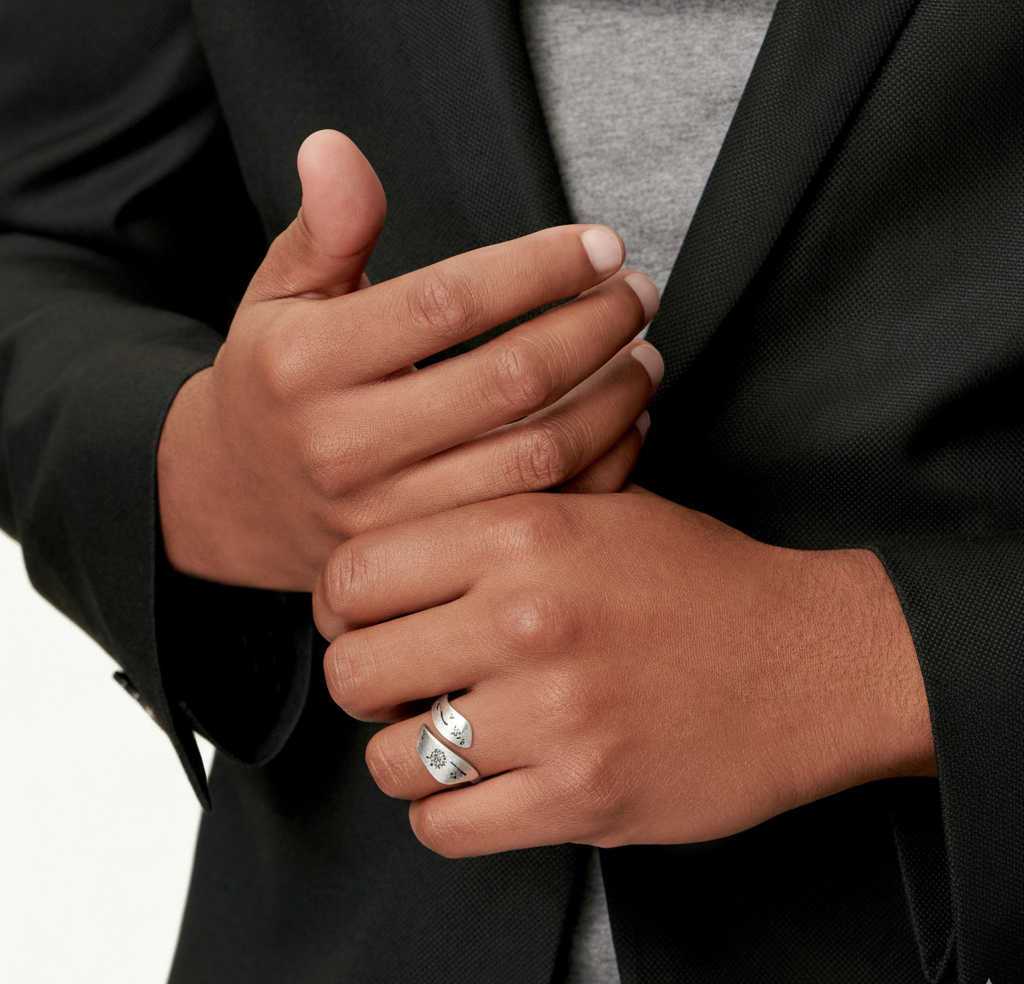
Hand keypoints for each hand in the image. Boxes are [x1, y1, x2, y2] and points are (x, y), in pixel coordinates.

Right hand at [158, 130, 661, 590]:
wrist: (238, 500)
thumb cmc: (272, 386)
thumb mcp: (278, 296)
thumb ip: (325, 229)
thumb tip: (336, 149)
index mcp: (309, 364)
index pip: (449, 301)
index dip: (541, 268)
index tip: (600, 248)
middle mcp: (346, 444)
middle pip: (510, 379)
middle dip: (595, 327)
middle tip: (637, 295)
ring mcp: (389, 513)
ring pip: (535, 454)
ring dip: (610, 398)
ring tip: (643, 355)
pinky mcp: (426, 554)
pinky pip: (537, 513)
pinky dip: (598, 467)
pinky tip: (622, 423)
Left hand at [313, 486, 935, 857]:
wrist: (813, 659)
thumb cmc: (699, 582)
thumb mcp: (597, 509)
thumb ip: (488, 525)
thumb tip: (381, 569)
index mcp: (522, 531)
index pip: (351, 577)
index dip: (342, 609)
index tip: (366, 624)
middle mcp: (528, 617)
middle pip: (354, 673)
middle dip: (367, 686)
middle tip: (406, 685)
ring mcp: (555, 714)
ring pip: (389, 762)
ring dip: (406, 756)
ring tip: (451, 738)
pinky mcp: (583, 796)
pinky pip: (446, 828)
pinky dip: (447, 813)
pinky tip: (483, 785)